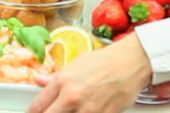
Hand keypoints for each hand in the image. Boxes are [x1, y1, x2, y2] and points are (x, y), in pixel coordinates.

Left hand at [27, 33, 151, 112]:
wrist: (131, 62)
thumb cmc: (105, 61)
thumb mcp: (76, 64)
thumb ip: (56, 77)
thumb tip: (39, 81)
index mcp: (62, 82)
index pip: (38, 106)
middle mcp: (72, 97)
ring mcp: (88, 110)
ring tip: (74, 109)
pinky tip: (88, 111)